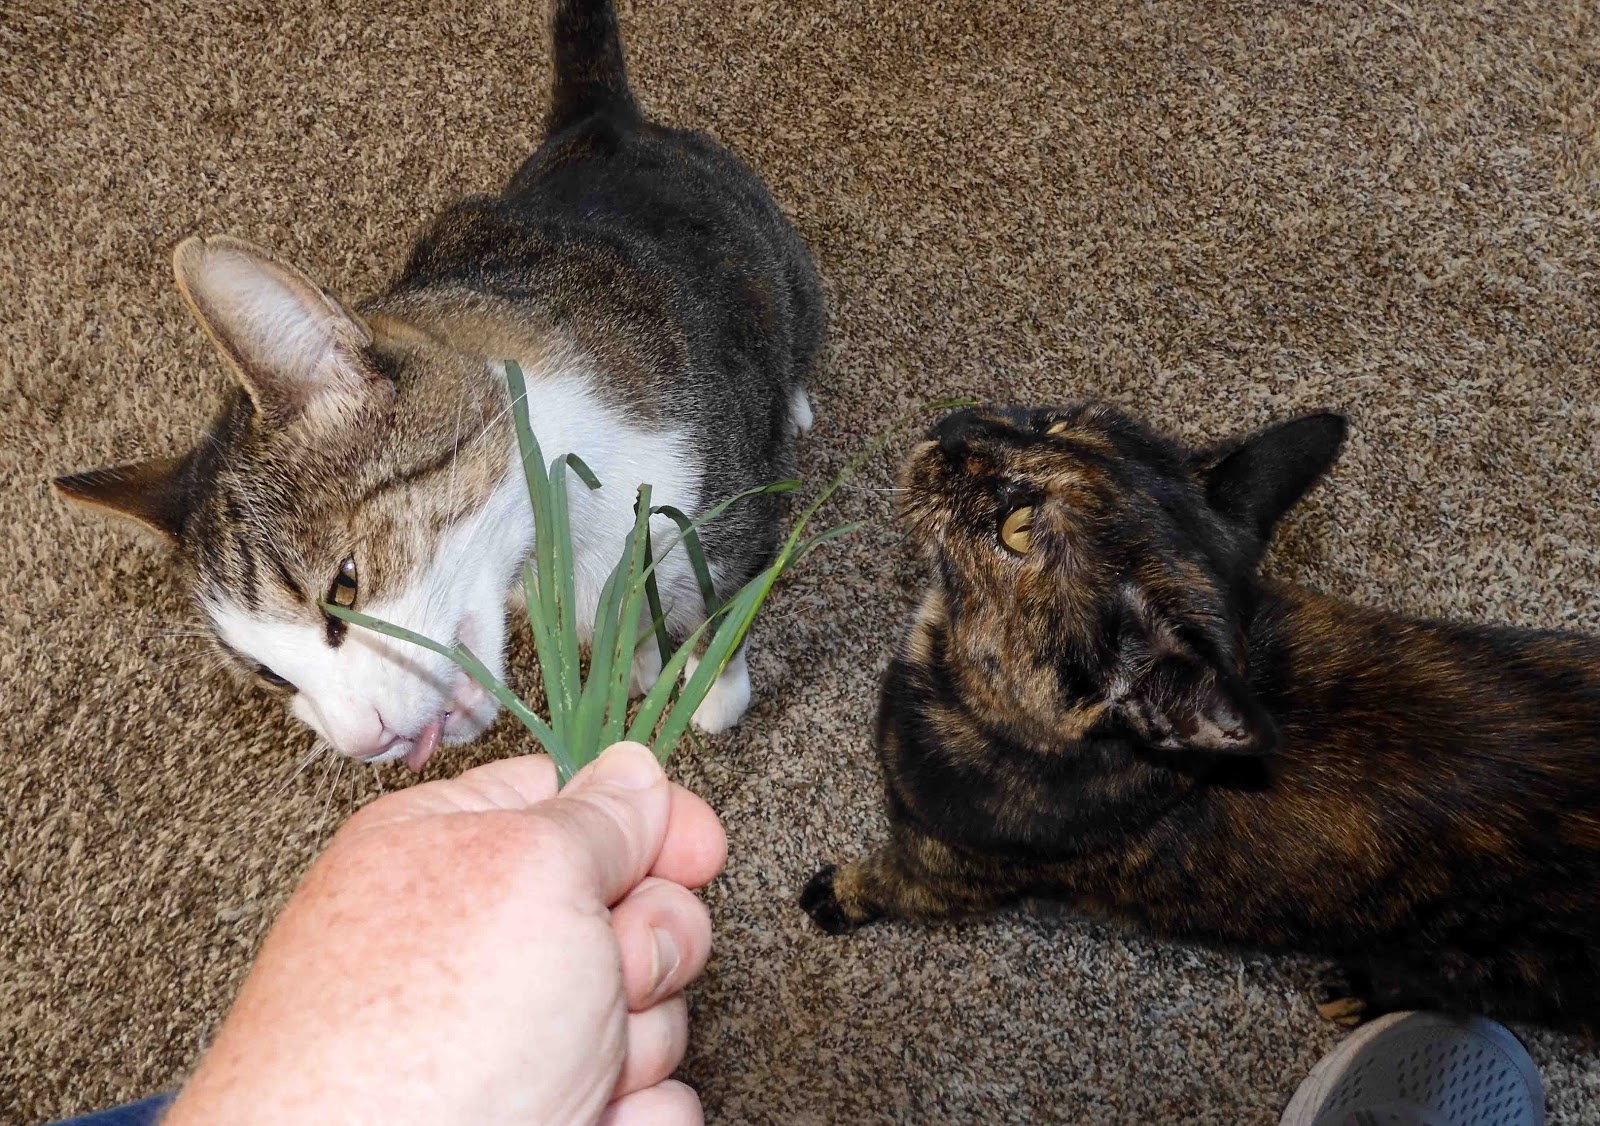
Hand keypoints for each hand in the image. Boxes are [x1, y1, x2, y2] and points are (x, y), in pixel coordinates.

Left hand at [164, 743, 726, 1125]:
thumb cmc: (413, 1042)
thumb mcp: (530, 871)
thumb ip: (600, 815)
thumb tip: (634, 772)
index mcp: (450, 851)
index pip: (574, 802)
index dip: (648, 820)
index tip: (696, 847)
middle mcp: (478, 944)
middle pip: (628, 908)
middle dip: (648, 943)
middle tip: (609, 968)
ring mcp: (512, 1040)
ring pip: (647, 1010)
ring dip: (637, 1038)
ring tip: (569, 1069)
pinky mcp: (546, 1114)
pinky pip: (649, 1099)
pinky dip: (634, 1113)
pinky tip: (584, 1119)